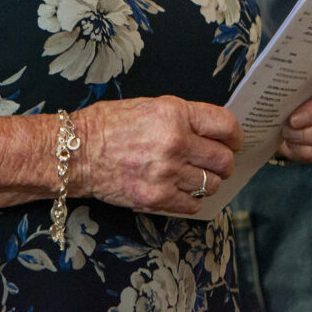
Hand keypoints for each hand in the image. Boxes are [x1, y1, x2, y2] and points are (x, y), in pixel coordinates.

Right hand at [71, 95, 242, 214]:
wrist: (76, 153)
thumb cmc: (107, 126)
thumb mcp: (149, 106)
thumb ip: (182, 117)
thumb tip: (211, 132)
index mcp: (174, 113)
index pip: (225, 126)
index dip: (235, 136)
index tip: (233, 142)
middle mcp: (175, 142)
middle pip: (223, 160)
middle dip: (223, 162)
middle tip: (214, 163)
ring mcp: (167, 173)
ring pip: (211, 184)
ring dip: (206, 182)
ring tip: (192, 177)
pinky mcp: (157, 198)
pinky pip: (193, 205)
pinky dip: (190, 200)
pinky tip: (178, 191)